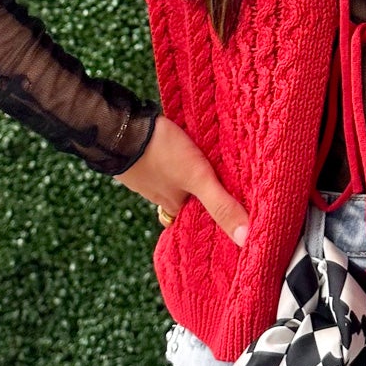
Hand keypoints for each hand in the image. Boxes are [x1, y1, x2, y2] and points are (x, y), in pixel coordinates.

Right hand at [113, 115, 249, 247]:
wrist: (119, 126)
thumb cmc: (161, 153)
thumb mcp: (198, 178)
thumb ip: (221, 205)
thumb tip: (246, 239)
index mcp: (174, 207)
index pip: (199, 220)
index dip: (216, 218)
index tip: (235, 216)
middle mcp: (160, 196)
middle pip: (188, 199)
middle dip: (205, 194)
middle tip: (229, 186)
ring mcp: (148, 175)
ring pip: (176, 180)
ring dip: (190, 175)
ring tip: (212, 164)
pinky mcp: (143, 154)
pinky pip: (166, 161)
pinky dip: (176, 158)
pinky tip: (185, 147)